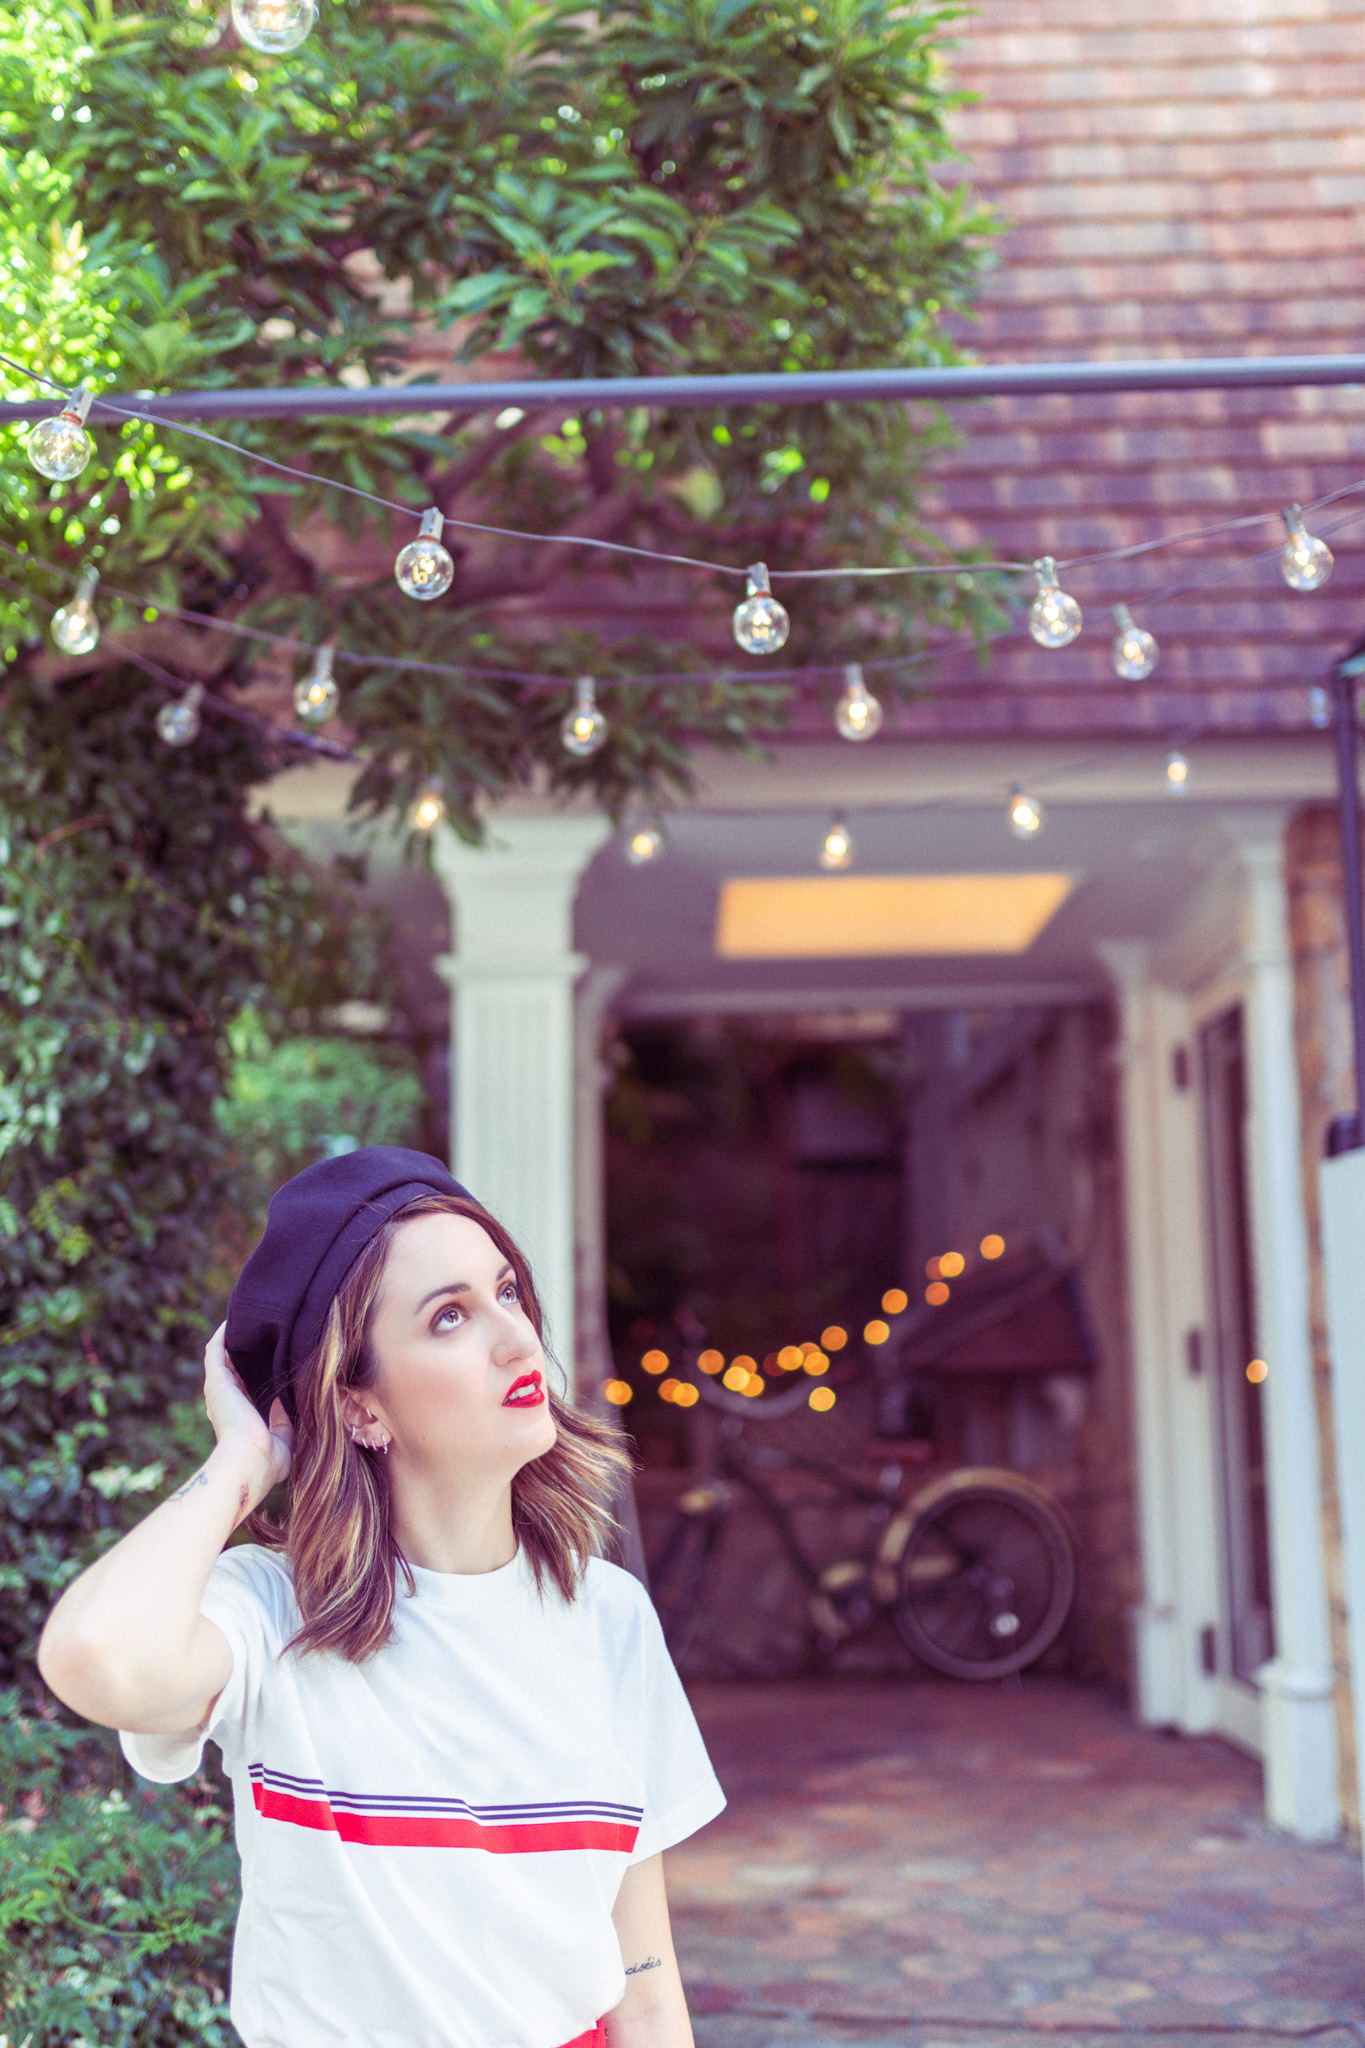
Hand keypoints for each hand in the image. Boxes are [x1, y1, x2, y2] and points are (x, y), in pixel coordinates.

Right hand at [203, 1323, 293, 1498]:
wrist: (249, 1460)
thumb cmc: (266, 1461)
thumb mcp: (282, 1440)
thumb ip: (283, 1422)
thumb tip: (286, 1403)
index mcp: (238, 1417)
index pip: (243, 1389)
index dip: (253, 1373)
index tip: (269, 1358)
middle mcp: (224, 1403)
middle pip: (231, 1370)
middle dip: (244, 1353)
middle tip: (260, 1334)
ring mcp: (217, 1391)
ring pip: (220, 1358)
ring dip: (231, 1340)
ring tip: (247, 1321)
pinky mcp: (216, 1380)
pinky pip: (215, 1350)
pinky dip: (222, 1336)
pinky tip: (234, 1321)